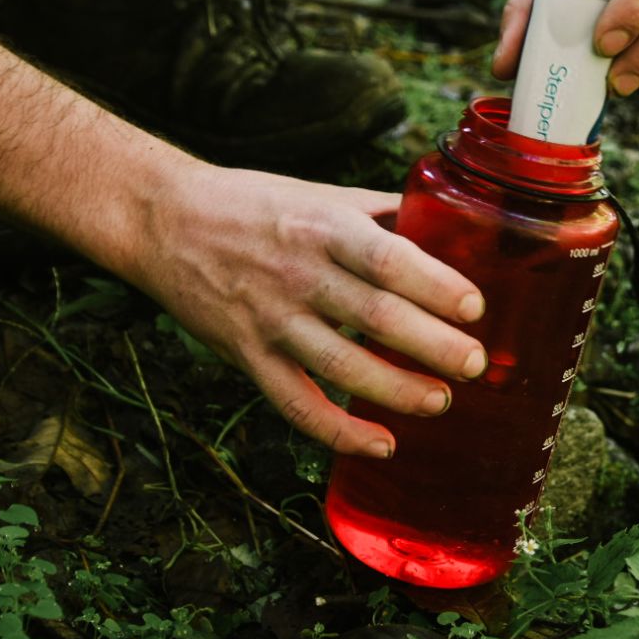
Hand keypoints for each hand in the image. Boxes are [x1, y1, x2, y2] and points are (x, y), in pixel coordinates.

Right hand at [130, 163, 487, 456]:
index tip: (474, 307)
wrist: (163, 220)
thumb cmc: (253, 204)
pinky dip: (339, 430)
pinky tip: (381, 443)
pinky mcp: (247, 355)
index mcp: (324, 227)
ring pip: (340, 366)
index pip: (388, 259)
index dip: (435, 285)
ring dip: (395, 390)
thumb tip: (446, 225)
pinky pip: (296, 403)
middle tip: (475, 364)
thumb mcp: (318, 195)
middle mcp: (298, 273)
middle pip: (374, 316)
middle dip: (432, 345)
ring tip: (440, 401)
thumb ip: (378, 214)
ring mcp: (270, 318)